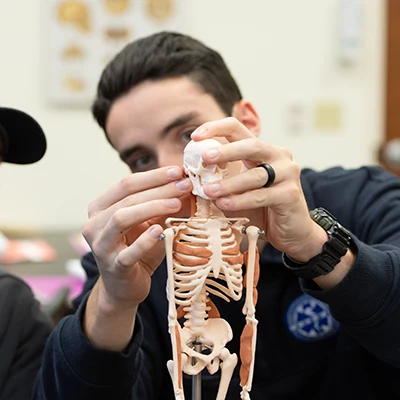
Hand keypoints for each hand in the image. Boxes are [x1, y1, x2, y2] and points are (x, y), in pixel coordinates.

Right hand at [82, 166, 191, 308]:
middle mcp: (94, 223)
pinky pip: (128, 252)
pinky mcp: (113, 267)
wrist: (125, 286)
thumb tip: (185, 183)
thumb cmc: (137, 248)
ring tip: (176, 204)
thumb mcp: (149, 222)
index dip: (153, 176)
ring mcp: (101, 246)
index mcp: (100, 207)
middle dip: (158, 189)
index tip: (178, 171)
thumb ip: (161, 204)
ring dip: (151, 208)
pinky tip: (161, 231)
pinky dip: (145, 241)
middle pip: (127, 198)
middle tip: (184, 185)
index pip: (126, 184)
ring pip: (121, 218)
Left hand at [191, 117, 326, 261]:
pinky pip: (261, 196)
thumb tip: (192, 174)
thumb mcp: (240, 188)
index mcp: (262, 150)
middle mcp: (278, 156)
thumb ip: (223, 178)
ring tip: (208, 191)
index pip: (238, 128)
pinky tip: (224, 204)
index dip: (215, 128)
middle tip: (204, 158)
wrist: (293, 231)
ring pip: (255, 175)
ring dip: (228, 184)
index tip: (195, 137)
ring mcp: (287, 173)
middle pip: (251, 145)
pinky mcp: (290, 194)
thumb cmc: (262, 208)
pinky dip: (240, 200)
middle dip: (225, 151)